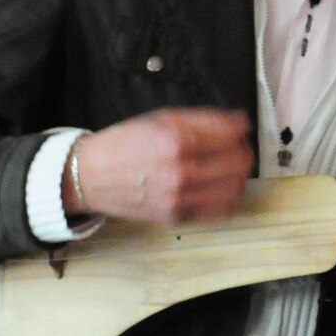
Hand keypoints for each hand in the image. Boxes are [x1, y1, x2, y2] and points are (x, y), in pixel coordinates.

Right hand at [69, 108, 253, 223]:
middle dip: (243, 150)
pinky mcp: (178, 217)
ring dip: (240, 175)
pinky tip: (222, 187)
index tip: (239, 127)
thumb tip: (239, 121)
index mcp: (176, 141)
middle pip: (239, 162)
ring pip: (235, 188)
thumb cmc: (124, 144)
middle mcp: (181, 171)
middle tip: (237, 146)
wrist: (92, 176)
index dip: (240, 128)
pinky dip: (229, 197)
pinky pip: (221, 211)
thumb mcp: (161, 119)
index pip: (231, 134)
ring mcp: (180, 198)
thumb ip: (203, 119)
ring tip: (231, 167)